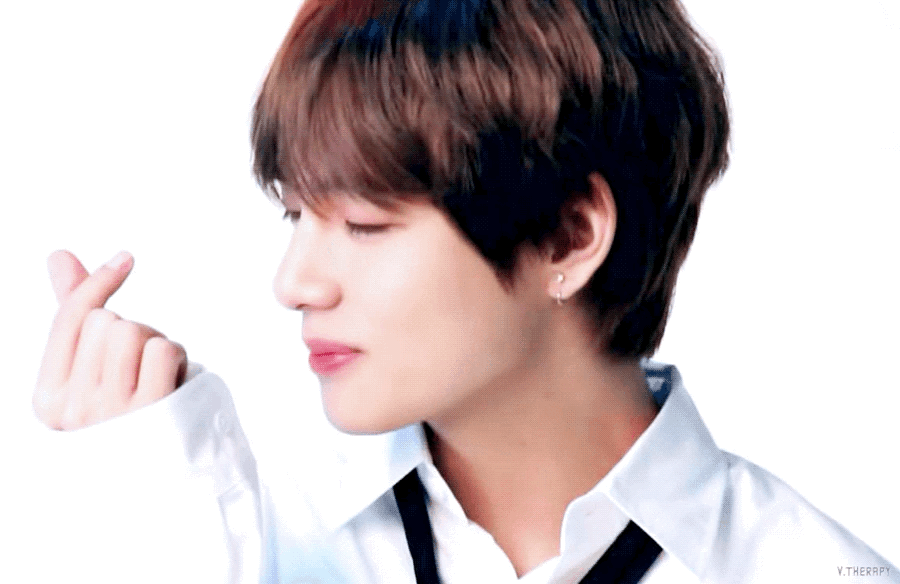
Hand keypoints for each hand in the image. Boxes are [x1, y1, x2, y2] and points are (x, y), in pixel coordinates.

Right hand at [33, 250, 187, 429]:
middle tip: (141, 366)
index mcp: (48, 399)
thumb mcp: (92, 371)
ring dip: (155, 343)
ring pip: (133, 331)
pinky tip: (175, 382)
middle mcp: (74, 409)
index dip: (98, 283)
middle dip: (132, 330)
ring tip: (156, 376)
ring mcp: (113, 413)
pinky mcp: (153, 414)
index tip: (125, 259)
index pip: (70, 320)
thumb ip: (74, 315)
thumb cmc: (125, 416)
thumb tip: (59, 256)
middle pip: (107, 321)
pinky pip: (163, 350)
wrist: (165, 479)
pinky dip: (177, 358)